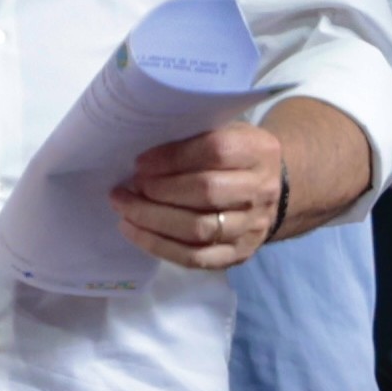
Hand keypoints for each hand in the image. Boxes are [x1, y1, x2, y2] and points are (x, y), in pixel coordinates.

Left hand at [119, 119, 292, 272]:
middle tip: (126, 188)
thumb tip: (142, 162)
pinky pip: (196, 258)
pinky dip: (159, 246)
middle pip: (206, 192)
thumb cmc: (233, 157)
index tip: (140, 163)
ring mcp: (252, 227)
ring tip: (123, 208)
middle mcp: (261, 190)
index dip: (172, 158)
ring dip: (152, 220)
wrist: (268, 191)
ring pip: (198, 229)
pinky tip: (134, 232)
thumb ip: (191, 139)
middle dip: (158, 191)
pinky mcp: (239, 254)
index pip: (215, 151)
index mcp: (259, 151)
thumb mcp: (222, 132)